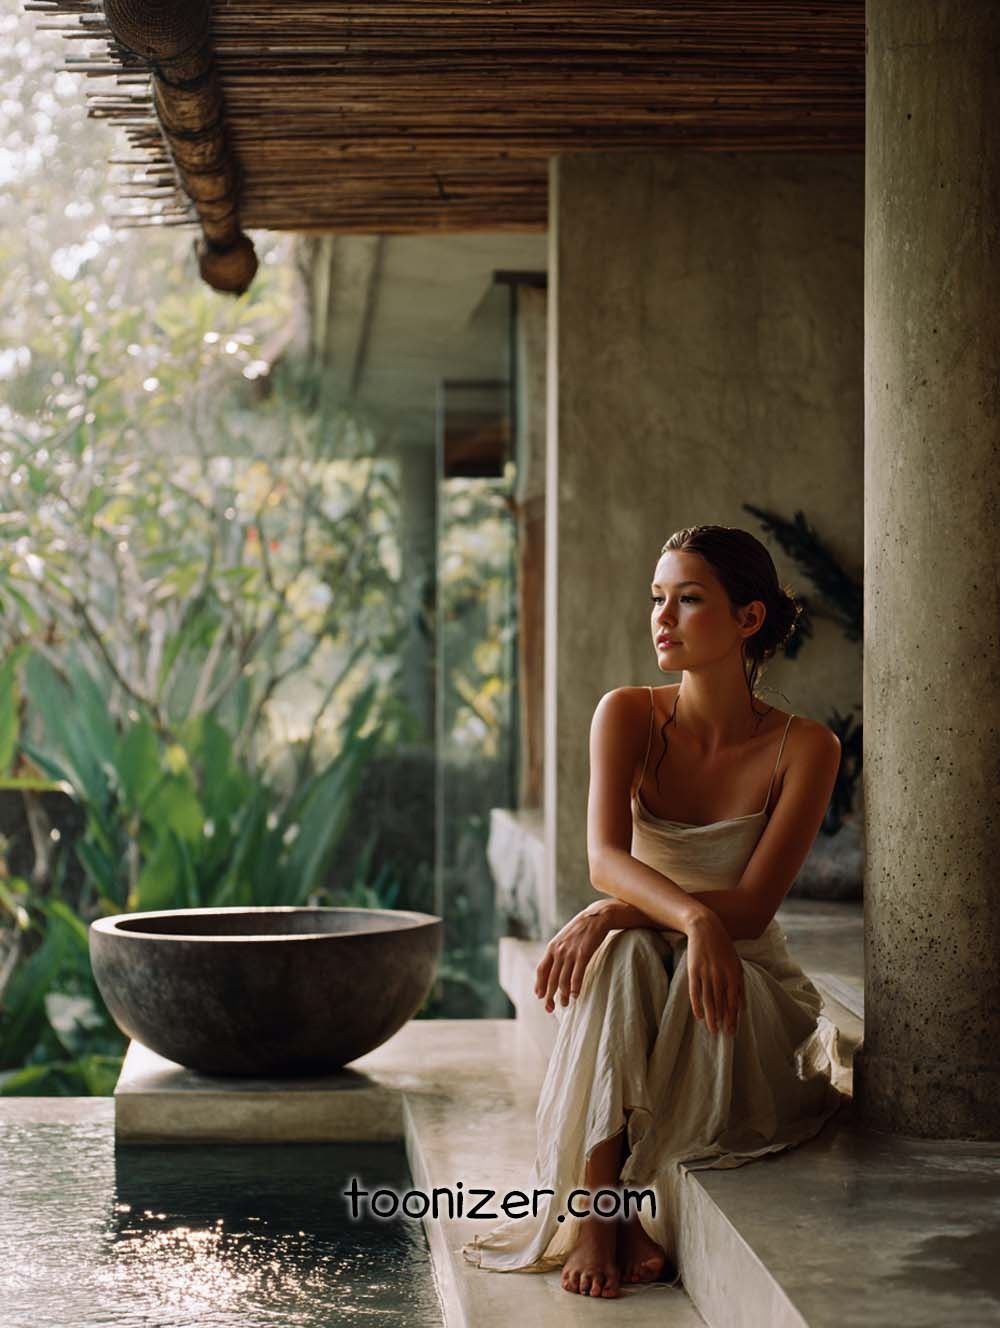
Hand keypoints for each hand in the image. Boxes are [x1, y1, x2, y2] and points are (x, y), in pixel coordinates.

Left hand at [534, 905, 612, 1011]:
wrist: (595, 917)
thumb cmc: (580, 930)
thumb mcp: (563, 939)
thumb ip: (556, 952)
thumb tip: (551, 967)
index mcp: (552, 947)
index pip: (541, 970)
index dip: (539, 984)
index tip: (539, 996)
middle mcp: (559, 951)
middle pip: (551, 979)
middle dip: (549, 996)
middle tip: (549, 1008)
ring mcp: (570, 953)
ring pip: (563, 980)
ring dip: (563, 995)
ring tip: (564, 1004)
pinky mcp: (583, 954)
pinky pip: (577, 975)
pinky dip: (575, 988)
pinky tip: (575, 995)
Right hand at [684, 914, 744, 1036]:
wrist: (705, 928)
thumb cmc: (723, 947)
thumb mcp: (736, 963)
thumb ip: (740, 985)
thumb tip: (742, 1007)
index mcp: (734, 972)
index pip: (734, 1000)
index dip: (733, 1017)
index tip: (733, 1030)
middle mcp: (721, 974)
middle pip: (722, 1002)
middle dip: (724, 1020)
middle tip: (724, 1034)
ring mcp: (706, 972)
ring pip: (709, 999)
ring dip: (711, 1016)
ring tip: (713, 1029)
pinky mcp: (694, 970)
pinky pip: (695, 991)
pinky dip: (697, 1004)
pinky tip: (699, 1015)